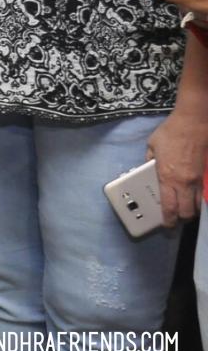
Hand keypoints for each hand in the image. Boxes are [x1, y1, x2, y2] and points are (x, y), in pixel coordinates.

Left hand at [146, 108, 207, 225]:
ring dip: (191, 210)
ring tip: (185, 211)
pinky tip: (193, 198)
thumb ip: (149, 160)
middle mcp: (183, 182)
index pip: (168, 206)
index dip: (168, 220)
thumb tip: (148, 168)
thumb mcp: (152, 146)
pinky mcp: (205, 175)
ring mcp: (197, 179)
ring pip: (197, 204)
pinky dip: (198, 199)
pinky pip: (202, 193)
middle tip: (175, 220)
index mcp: (166, 177)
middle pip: (186, 211)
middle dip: (181, 219)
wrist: (193, 124)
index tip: (166, 226)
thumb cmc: (170, 133)